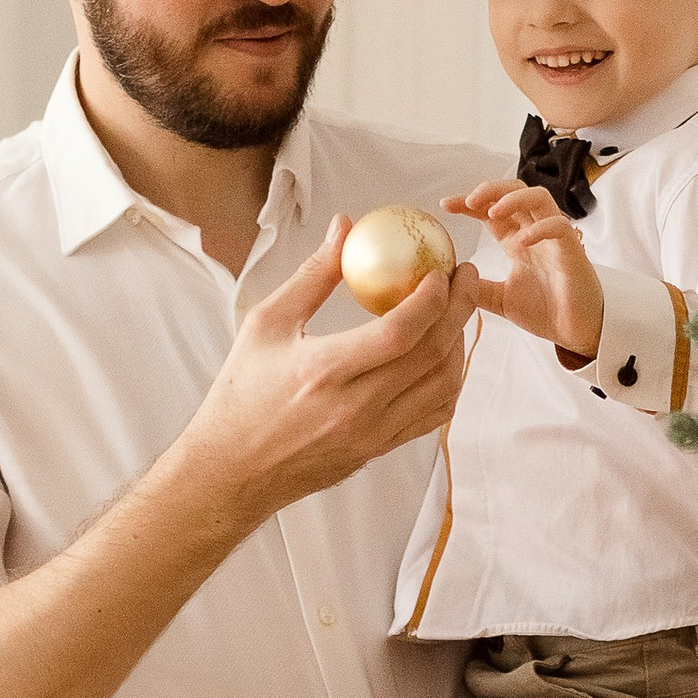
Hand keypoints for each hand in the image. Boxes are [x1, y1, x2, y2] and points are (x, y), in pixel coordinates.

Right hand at [176, 218, 477, 522]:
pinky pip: (433, 415)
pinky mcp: (379, 449)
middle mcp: (356, 408)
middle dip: (459, 309)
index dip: (432, 298)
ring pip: (442, 386)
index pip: (400, 332)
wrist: (233, 469)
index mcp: (324, 372)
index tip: (442, 270)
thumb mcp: (267, 324)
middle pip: (432, 355)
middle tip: (464, 277)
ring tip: (456, 312)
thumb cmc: (241, 395)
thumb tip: (345, 228)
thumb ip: (313, 276)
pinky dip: (449, 381)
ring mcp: (372, 434)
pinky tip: (444, 356)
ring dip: (459, 344)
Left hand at [446, 179, 604, 358]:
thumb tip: (447, 280)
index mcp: (518, 240)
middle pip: (515, 191)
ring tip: (492, 211)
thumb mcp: (499, 299)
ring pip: (538, 198)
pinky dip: (539, 229)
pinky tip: (520, 243)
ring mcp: (555, 238)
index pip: (492, 210)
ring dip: (513, 198)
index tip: (445, 204)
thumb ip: (477, 287)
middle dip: (490, 189)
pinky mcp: (572, 251)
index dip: (469, 203)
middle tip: (467, 201)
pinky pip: (558, 226)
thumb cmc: (546, 312)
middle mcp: (535, 232)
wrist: (576, 334)